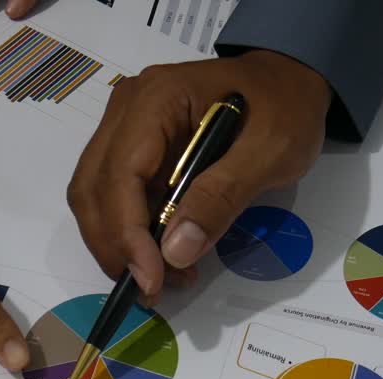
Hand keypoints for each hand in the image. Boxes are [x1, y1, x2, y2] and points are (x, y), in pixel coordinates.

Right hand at [67, 50, 331, 302]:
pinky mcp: (133, 148)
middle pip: (92, 188)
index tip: (150, 279)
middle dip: (115, 247)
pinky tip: (163, 257)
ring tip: (162, 278)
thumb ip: (222, 198)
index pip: (121, 173)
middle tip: (152, 291)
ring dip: (118, 245)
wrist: (290, 83)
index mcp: (157, 98)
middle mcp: (127, 108)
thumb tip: (175, 251)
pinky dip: (130, 233)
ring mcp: (124, 127)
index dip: (128, 233)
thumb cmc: (287, 109)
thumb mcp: (270, 152)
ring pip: (94, 196)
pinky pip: (114, 196)